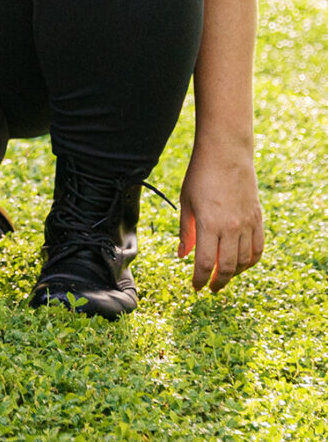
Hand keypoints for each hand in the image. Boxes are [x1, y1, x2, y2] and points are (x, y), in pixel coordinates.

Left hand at [177, 137, 264, 290]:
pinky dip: (250, 262)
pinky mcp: (258, 219)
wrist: (226, 153)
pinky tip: (241, 264)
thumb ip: (185, 232)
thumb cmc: (201, 175)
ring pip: (244, 262)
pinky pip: (258, 249)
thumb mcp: (186, 202)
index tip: (195, 287)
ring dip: (234, 274)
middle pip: (226, 268)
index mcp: (209, 224)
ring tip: (224, 276)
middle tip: (211, 288)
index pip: (204, 263)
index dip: (199, 279)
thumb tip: (182, 256)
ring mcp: (247, 224)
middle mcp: (231, 228)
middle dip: (217, 282)